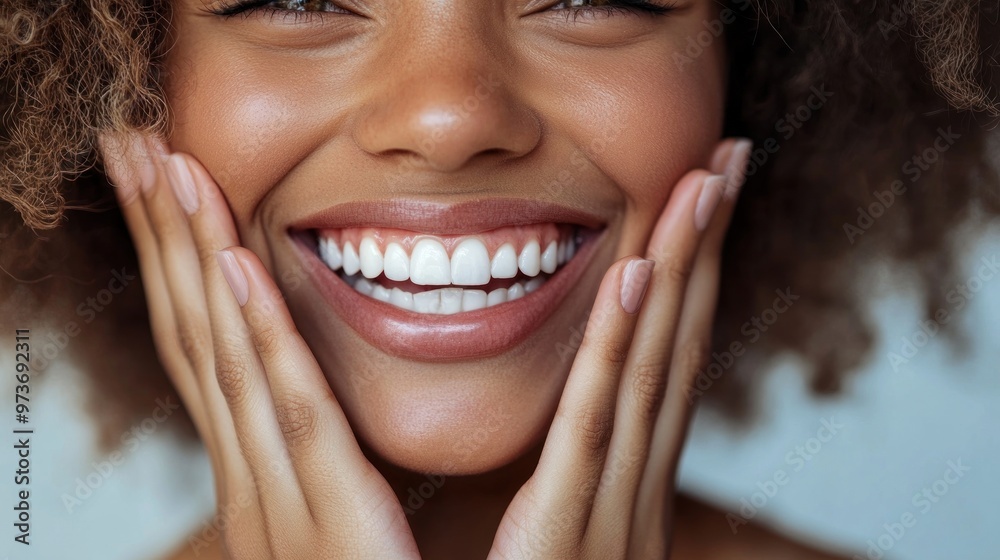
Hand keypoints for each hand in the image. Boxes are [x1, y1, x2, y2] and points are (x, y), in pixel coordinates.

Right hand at [99, 133, 420, 558]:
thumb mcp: (341, 508)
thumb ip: (323, 452)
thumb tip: (310, 388)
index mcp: (258, 466)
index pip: (208, 340)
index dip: (179, 255)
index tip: (163, 178)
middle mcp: (248, 471)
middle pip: (195, 330)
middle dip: (159, 234)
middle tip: (128, 142)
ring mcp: (274, 494)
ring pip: (223, 354)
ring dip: (191, 256)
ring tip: (162, 167)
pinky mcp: (326, 515)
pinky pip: (286, 412)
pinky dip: (255, 339)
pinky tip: (232, 269)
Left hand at [487, 138, 750, 559]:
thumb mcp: (562, 532)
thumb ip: (572, 475)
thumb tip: (579, 415)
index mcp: (623, 478)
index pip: (662, 358)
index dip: (689, 274)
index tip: (699, 201)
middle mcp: (632, 482)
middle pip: (676, 344)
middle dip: (708, 248)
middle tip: (728, 158)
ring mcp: (611, 505)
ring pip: (651, 368)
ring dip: (684, 269)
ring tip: (705, 182)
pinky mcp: (566, 531)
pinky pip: (596, 427)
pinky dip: (624, 350)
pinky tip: (644, 278)